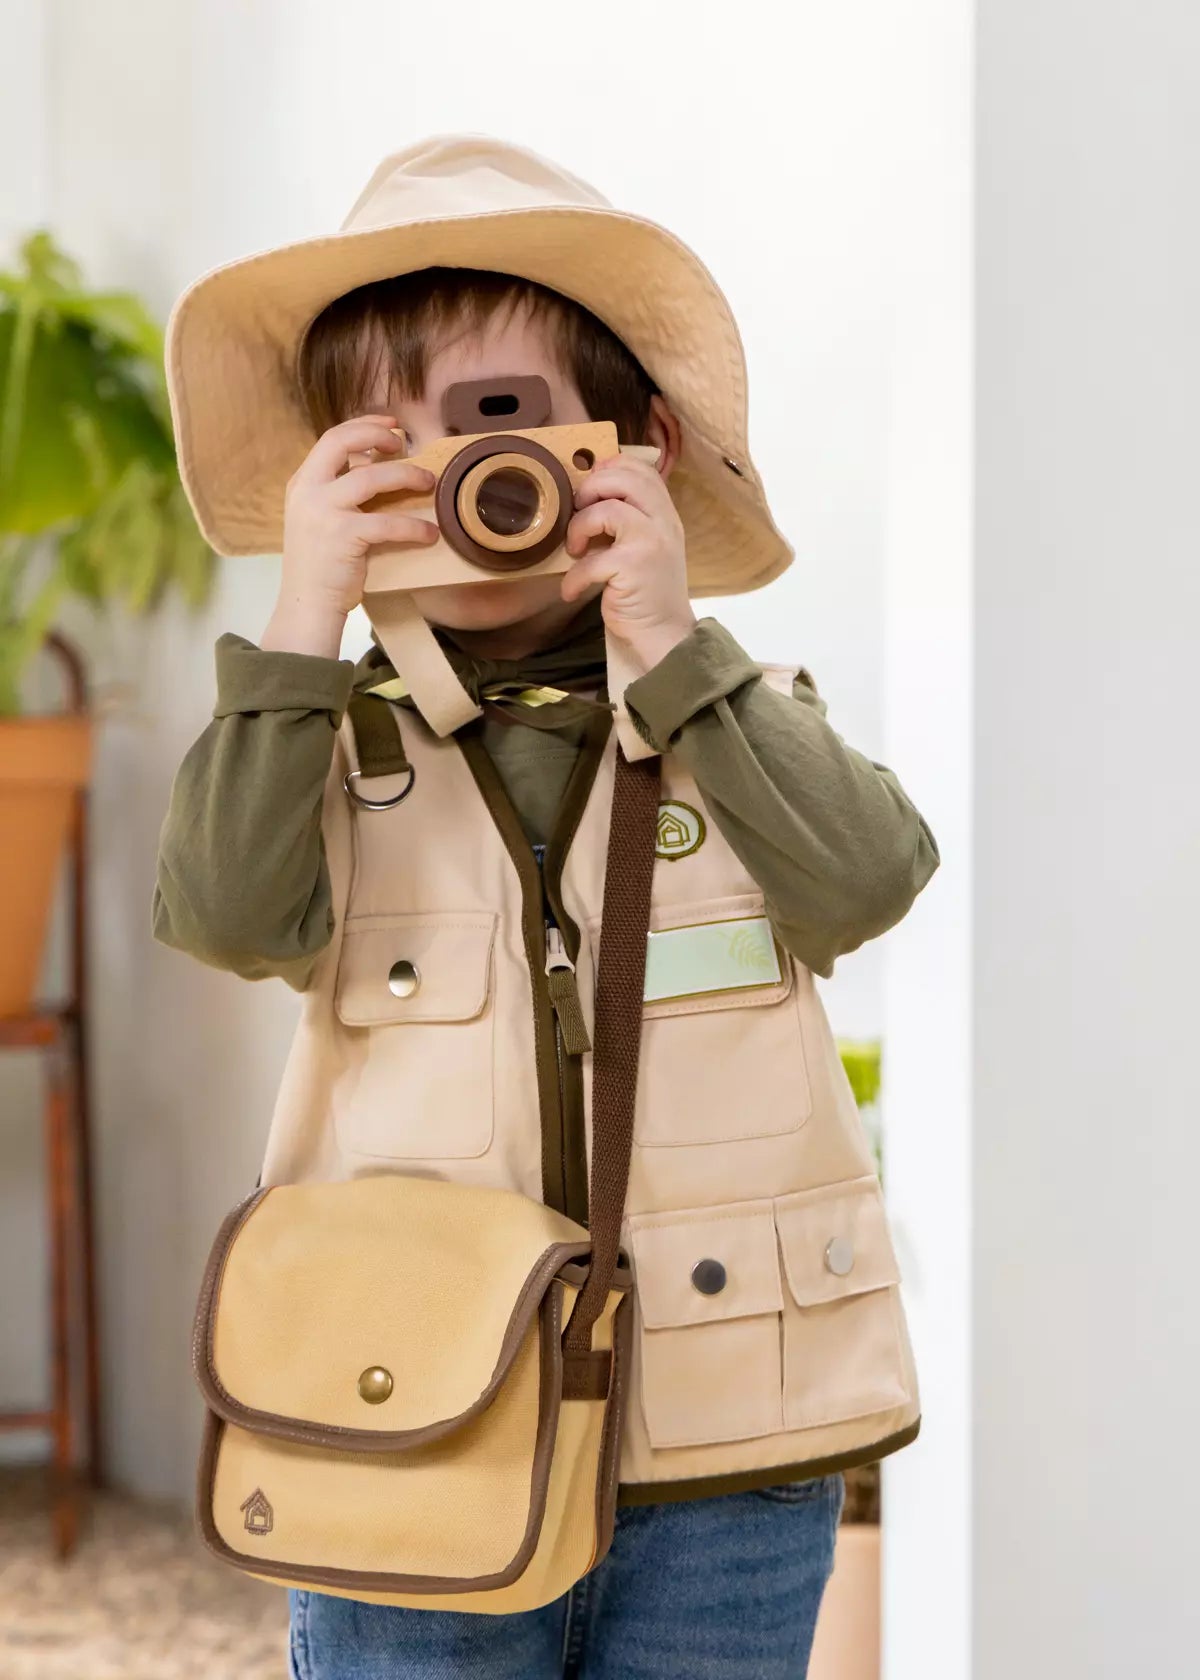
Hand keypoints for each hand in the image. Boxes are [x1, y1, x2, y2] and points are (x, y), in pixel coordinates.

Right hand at [262, 415, 438, 657]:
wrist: (308, 604)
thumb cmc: (321, 565)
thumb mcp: (320, 518)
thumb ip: (338, 492)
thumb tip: (375, 465)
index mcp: (303, 483)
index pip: (331, 438)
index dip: (363, 426)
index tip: (390, 426)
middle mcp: (308, 491)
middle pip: (342, 442)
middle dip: (376, 436)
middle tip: (404, 443)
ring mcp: (323, 512)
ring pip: (371, 477)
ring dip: (406, 476)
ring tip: (429, 482)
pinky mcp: (343, 535)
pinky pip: (387, 522)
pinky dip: (414, 527)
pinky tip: (430, 533)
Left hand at [560, 453, 696, 671]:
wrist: (665, 635)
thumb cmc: (647, 593)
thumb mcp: (647, 547)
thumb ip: (630, 520)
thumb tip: (589, 496)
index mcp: (665, 515)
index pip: (642, 470)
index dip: (610, 468)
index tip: (590, 490)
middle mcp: (663, 523)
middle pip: (625, 479)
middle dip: (591, 490)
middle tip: (579, 514)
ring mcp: (650, 543)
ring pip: (607, 510)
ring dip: (579, 527)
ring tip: (575, 551)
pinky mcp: (632, 568)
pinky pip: (591, 559)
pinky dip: (575, 576)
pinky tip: (573, 590)